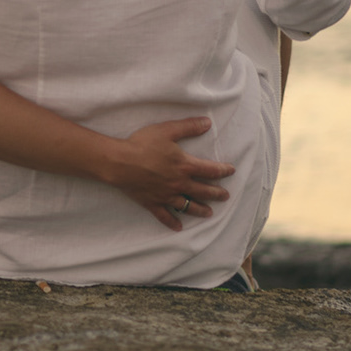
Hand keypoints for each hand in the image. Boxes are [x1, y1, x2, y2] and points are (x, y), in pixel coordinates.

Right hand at [102, 117, 234, 231]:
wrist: (120, 162)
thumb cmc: (142, 144)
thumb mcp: (167, 130)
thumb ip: (188, 127)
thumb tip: (207, 123)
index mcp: (184, 166)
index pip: (210, 170)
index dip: (223, 171)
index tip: (231, 171)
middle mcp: (179, 183)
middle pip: (203, 191)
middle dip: (216, 193)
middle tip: (225, 196)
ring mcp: (166, 196)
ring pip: (188, 206)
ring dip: (200, 210)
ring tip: (209, 213)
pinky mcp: (153, 203)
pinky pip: (165, 216)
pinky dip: (172, 222)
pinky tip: (178, 227)